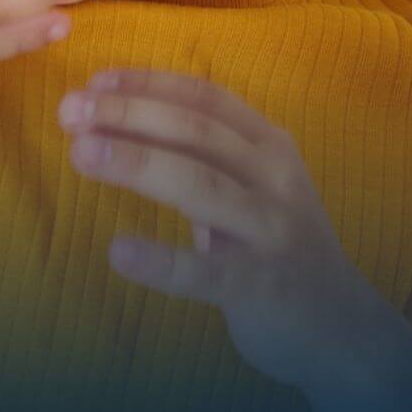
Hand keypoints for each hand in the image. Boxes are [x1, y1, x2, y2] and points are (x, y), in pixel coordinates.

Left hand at [58, 68, 396, 392]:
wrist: (342, 328)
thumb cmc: (272, 242)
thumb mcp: (247, 185)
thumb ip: (195, 152)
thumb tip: (109, 115)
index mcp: (269, 145)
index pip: (204, 98)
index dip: (147, 84)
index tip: (94, 82)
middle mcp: (276, 178)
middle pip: (196, 131)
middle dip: (130, 113)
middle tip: (69, 110)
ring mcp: (272, 231)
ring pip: (201, 184)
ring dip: (137, 162)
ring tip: (80, 152)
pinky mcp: (261, 286)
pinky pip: (207, 271)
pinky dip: (162, 261)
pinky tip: (118, 252)